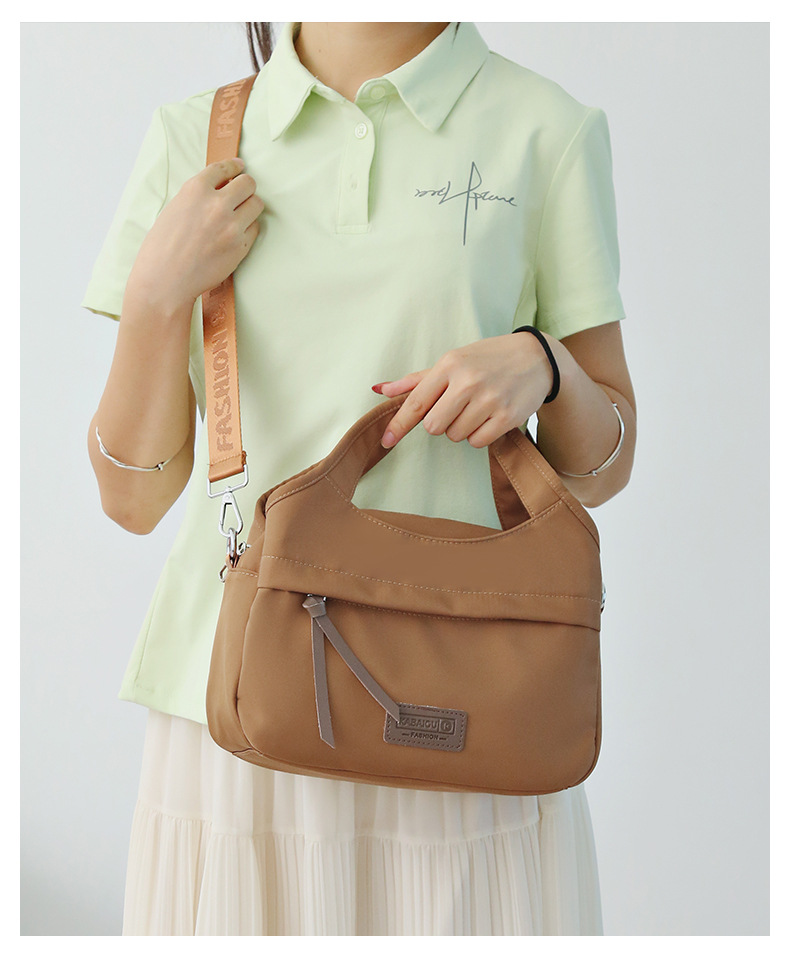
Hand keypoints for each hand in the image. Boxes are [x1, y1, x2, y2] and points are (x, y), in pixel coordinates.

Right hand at [127, 158, 264, 314]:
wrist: (165, 281)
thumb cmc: (162, 249)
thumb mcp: (174, 210)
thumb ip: (198, 197)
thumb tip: (219, 190)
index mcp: (195, 190)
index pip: (223, 168)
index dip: (234, 167)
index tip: (239, 167)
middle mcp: (216, 204)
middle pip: (248, 183)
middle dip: (245, 187)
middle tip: (242, 193)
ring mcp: (231, 226)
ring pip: (257, 204)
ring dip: (250, 207)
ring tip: (240, 215)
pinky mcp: (240, 246)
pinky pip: (255, 229)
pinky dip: (248, 229)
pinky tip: (236, 235)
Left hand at [372, 332, 555, 448]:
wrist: (537, 358)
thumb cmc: (487, 360)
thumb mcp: (452, 361)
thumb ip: (416, 380)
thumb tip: (380, 390)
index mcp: (450, 365)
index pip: (416, 402)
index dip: (398, 425)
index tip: (385, 441)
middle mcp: (468, 381)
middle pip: (433, 426)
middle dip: (440, 423)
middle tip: (456, 408)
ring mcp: (489, 400)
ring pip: (455, 435)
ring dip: (461, 428)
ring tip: (477, 408)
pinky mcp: (507, 417)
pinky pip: (477, 442)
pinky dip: (479, 435)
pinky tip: (489, 417)